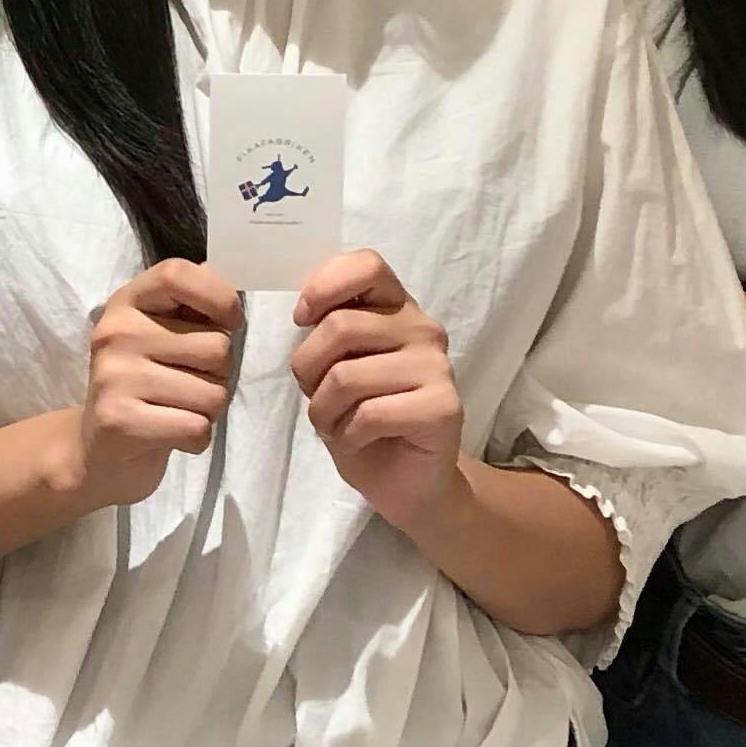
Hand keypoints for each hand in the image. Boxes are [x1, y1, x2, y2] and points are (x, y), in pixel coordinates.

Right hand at [71, 259, 241, 508]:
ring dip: (208, 411)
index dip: (219, 296)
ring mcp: (114, 376)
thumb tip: (227, 269)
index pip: (177, 274)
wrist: (95, 451)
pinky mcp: (120, 420)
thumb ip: (191, 305)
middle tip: (188, 385)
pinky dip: (196, 440)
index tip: (231, 322)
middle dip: (219, 374)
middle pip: (216, 346)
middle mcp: (116, 332)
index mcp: (127, 302)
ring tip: (177, 411)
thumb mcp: (159, 335)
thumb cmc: (142, 385)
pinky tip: (171, 436)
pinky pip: (197, 428)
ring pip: (213, 393)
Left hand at [286, 248, 465, 520]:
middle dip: (307, 368)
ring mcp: (437, 367)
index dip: (324, 286)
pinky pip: (370, 414)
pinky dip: (347, 435)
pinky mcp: (443, 408)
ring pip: (347, 376)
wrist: (407, 482)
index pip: (366, 264)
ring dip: (323, 410)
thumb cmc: (363, 419)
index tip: (302, 319)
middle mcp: (422, 328)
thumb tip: (305, 309)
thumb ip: (328, 330)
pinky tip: (358, 441)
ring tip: (336, 423)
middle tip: (316, 396)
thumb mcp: (335, 365)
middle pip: (340, 326)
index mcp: (395, 307)